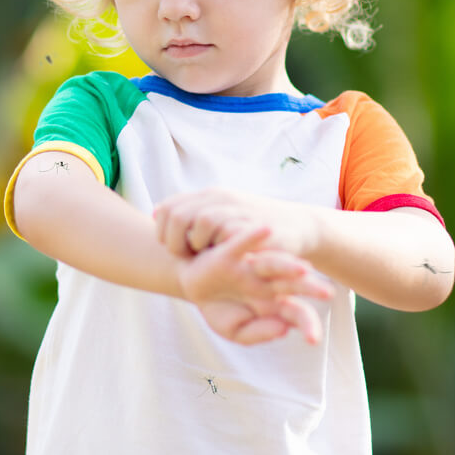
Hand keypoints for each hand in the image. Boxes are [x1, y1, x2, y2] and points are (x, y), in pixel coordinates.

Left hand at [155, 187, 320, 258]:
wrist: (298, 228)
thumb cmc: (255, 230)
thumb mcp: (221, 217)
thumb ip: (190, 214)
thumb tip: (156, 212)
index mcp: (208, 196)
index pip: (167, 208)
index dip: (162, 231)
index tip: (174, 249)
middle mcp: (220, 198)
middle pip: (178, 215)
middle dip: (175, 241)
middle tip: (187, 257)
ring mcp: (238, 210)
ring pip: (201, 222)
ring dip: (198, 245)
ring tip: (207, 256)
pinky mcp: (253, 225)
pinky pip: (227, 232)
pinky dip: (221, 247)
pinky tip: (224, 258)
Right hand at [179, 225, 332, 344]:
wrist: (193, 286)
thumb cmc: (218, 306)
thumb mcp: (235, 329)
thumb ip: (258, 333)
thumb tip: (283, 329)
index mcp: (273, 302)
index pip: (296, 313)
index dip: (307, 324)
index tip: (313, 339)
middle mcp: (266, 282)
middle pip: (291, 285)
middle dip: (309, 288)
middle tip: (328, 293)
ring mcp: (249, 267)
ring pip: (272, 264)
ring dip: (287, 265)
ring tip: (303, 268)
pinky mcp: (228, 255)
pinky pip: (241, 244)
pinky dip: (252, 236)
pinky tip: (266, 230)